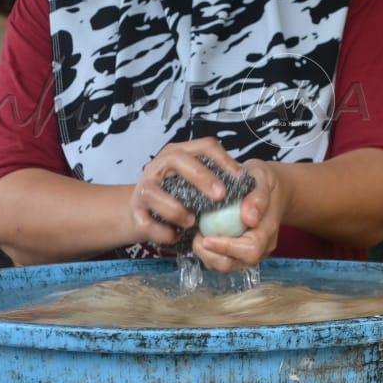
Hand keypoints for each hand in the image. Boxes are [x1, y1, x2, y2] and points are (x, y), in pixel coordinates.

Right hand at [128, 138, 243, 246]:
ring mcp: (143, 189)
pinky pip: (148, 224)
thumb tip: (247, 188)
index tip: (240, 178)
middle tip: (221, 196)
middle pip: (178, 160)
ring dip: (177, 210)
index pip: (204, 146)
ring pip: (155, 193)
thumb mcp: (192, 182)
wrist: (137, 213)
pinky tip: (176, 236)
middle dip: (202, 177)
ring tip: (193, 222)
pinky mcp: (135, 213)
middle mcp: (158, 166)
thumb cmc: (174, 196)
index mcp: (177, 154)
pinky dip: (165, 233)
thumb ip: (214, 181)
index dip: (224, 160)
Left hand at [193, 159, 288, 271]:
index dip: (227, 248)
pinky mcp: (240, 252)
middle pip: (236, 263)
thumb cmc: (264, 181)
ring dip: (208, 256)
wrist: (271, 188)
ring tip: (197, 237)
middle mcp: (261, 246)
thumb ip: (258, 198)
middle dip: (212, 256)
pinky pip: (223, 260)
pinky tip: (202, 236)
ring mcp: (250, 251)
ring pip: (227, 265)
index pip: (250, 249)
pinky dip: (209, 253)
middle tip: (197, 239)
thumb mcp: (263, 179)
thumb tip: (249, 218)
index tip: (207, 238)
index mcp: (268, 230)